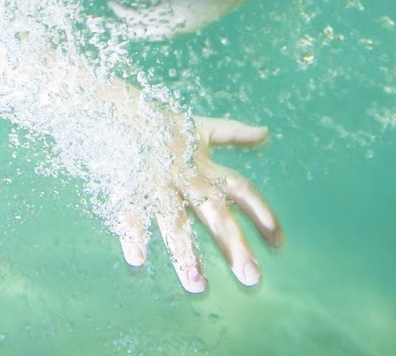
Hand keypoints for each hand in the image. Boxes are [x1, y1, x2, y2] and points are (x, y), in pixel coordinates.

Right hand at [116, 116, 282, 292]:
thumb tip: (265, 133)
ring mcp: (158, 182)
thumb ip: (233, 134)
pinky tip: (137, 260)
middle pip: (214, 212)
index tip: (278, 243)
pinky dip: (132, 233)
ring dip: (185, 252)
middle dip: (233, 244)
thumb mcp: (202, 127)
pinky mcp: (128, 184)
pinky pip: (130, 211)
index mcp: (205, 165)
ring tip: (198, 287)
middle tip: (251, 278)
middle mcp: (186, 176)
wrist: (117, 108)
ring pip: (174, 220)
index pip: (240, 188)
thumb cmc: (162, 124)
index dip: (259, 212)